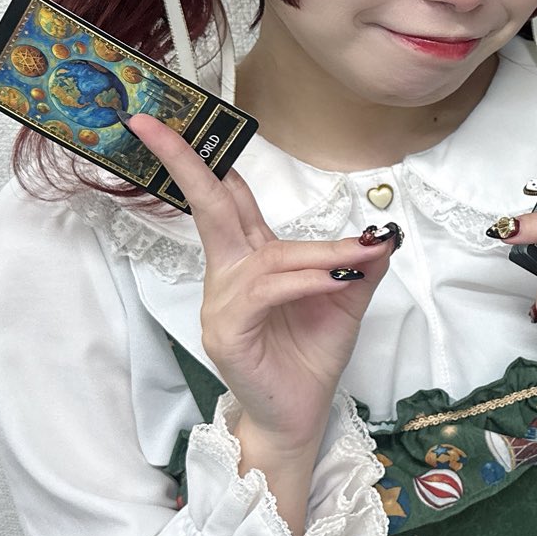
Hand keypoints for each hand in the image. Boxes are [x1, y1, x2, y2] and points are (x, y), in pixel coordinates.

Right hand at [128, 113, 396, 456]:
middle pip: (207, 207)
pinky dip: (304, 282)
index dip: (209, 160)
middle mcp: (228, 275)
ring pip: (266, 257)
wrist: (300, 415)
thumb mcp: (344, 302)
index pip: (227, 200)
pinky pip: (266, 291)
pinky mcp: (227, 332)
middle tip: (153, 123)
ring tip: (360, 260)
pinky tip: (333, 284)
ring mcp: (221, 303)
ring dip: (318, 255)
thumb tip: (383, 233)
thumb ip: (358, 265)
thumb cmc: (311, 357)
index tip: (185, 120)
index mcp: (249, 260)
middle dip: (183, 162)